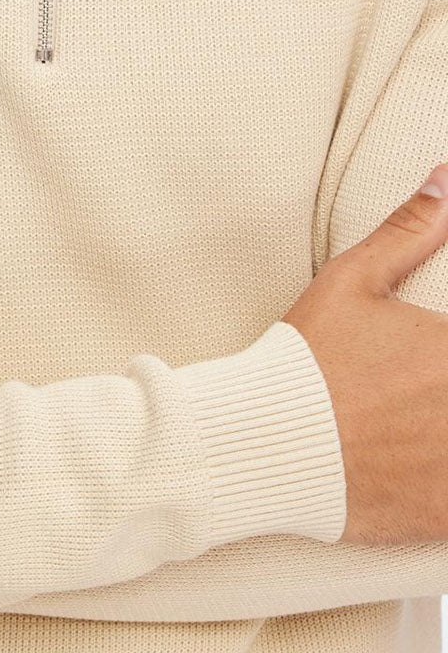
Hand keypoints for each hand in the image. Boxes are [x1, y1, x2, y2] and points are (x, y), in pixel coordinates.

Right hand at [281, 162, 447, 546]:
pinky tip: (415, 459)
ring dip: (446, 431)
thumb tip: (445, 178)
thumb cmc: (306, 358)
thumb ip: (410, 231)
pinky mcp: (447, 514)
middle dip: (445, 387)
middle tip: (418, 385)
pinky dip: (442, 478)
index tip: (435, 352)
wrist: (263, 442)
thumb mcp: (353, 282)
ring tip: (417, 420)